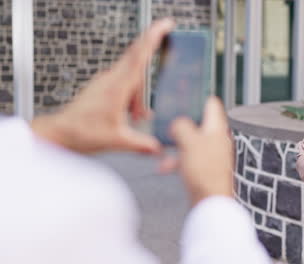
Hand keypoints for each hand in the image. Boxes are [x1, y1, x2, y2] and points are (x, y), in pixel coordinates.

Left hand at [31, 18, 174, 153]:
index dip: (153, 38)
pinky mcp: (102, 87)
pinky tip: (130, 112)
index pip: (138, 56)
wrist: (61, 132)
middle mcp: (110, 79)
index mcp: (117, 87)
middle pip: (137, 61)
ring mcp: (105, 81)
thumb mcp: (117, 140)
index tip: (164, 26)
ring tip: (136, 114)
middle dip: (150, 67)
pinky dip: (132, 95)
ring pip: (132, 76)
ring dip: (139, 93)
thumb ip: (141, 144)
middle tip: (156, 77)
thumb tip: (158, 147)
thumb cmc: (81, 132)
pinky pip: (123, 83)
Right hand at [170, 96, 233, 206]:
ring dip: (176, 144)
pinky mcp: (205, 169)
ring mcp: (212, 155)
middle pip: (199, 123)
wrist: (209, 202)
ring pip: (192, 141)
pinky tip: (166, 167)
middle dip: (182, 124)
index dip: (198, 98)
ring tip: (163, 150)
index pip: (211, 104)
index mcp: (217, 129)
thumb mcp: (188, 142)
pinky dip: (178, 160)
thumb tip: (178, 123)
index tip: (185, 96)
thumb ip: (182, 127)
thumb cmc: (204, 174)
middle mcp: (217, 140)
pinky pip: (189, 158)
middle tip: (169, 123)